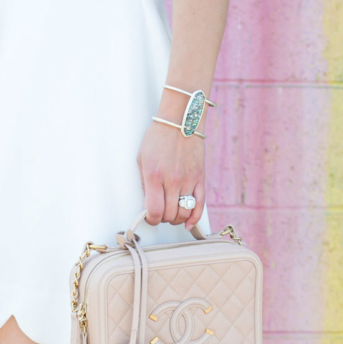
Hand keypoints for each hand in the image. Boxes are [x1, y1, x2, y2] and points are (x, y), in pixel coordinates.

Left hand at [137, 101, 205, 231]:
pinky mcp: (200, 178)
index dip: (151, 220)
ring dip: (176, 218)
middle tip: (160, 212)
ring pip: (184, 213)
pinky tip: (188, 223)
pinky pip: (199, 205)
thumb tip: (148, 205)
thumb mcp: (142, 160)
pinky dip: (194, 218)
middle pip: (169, 215)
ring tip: (172, 212)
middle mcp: (172, 180)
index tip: (150, 217)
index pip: (154, 211)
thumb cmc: (158, 138)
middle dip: (163, 218)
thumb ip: (144, 184)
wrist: (181, 119)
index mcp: (154, 176)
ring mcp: (188, 180)